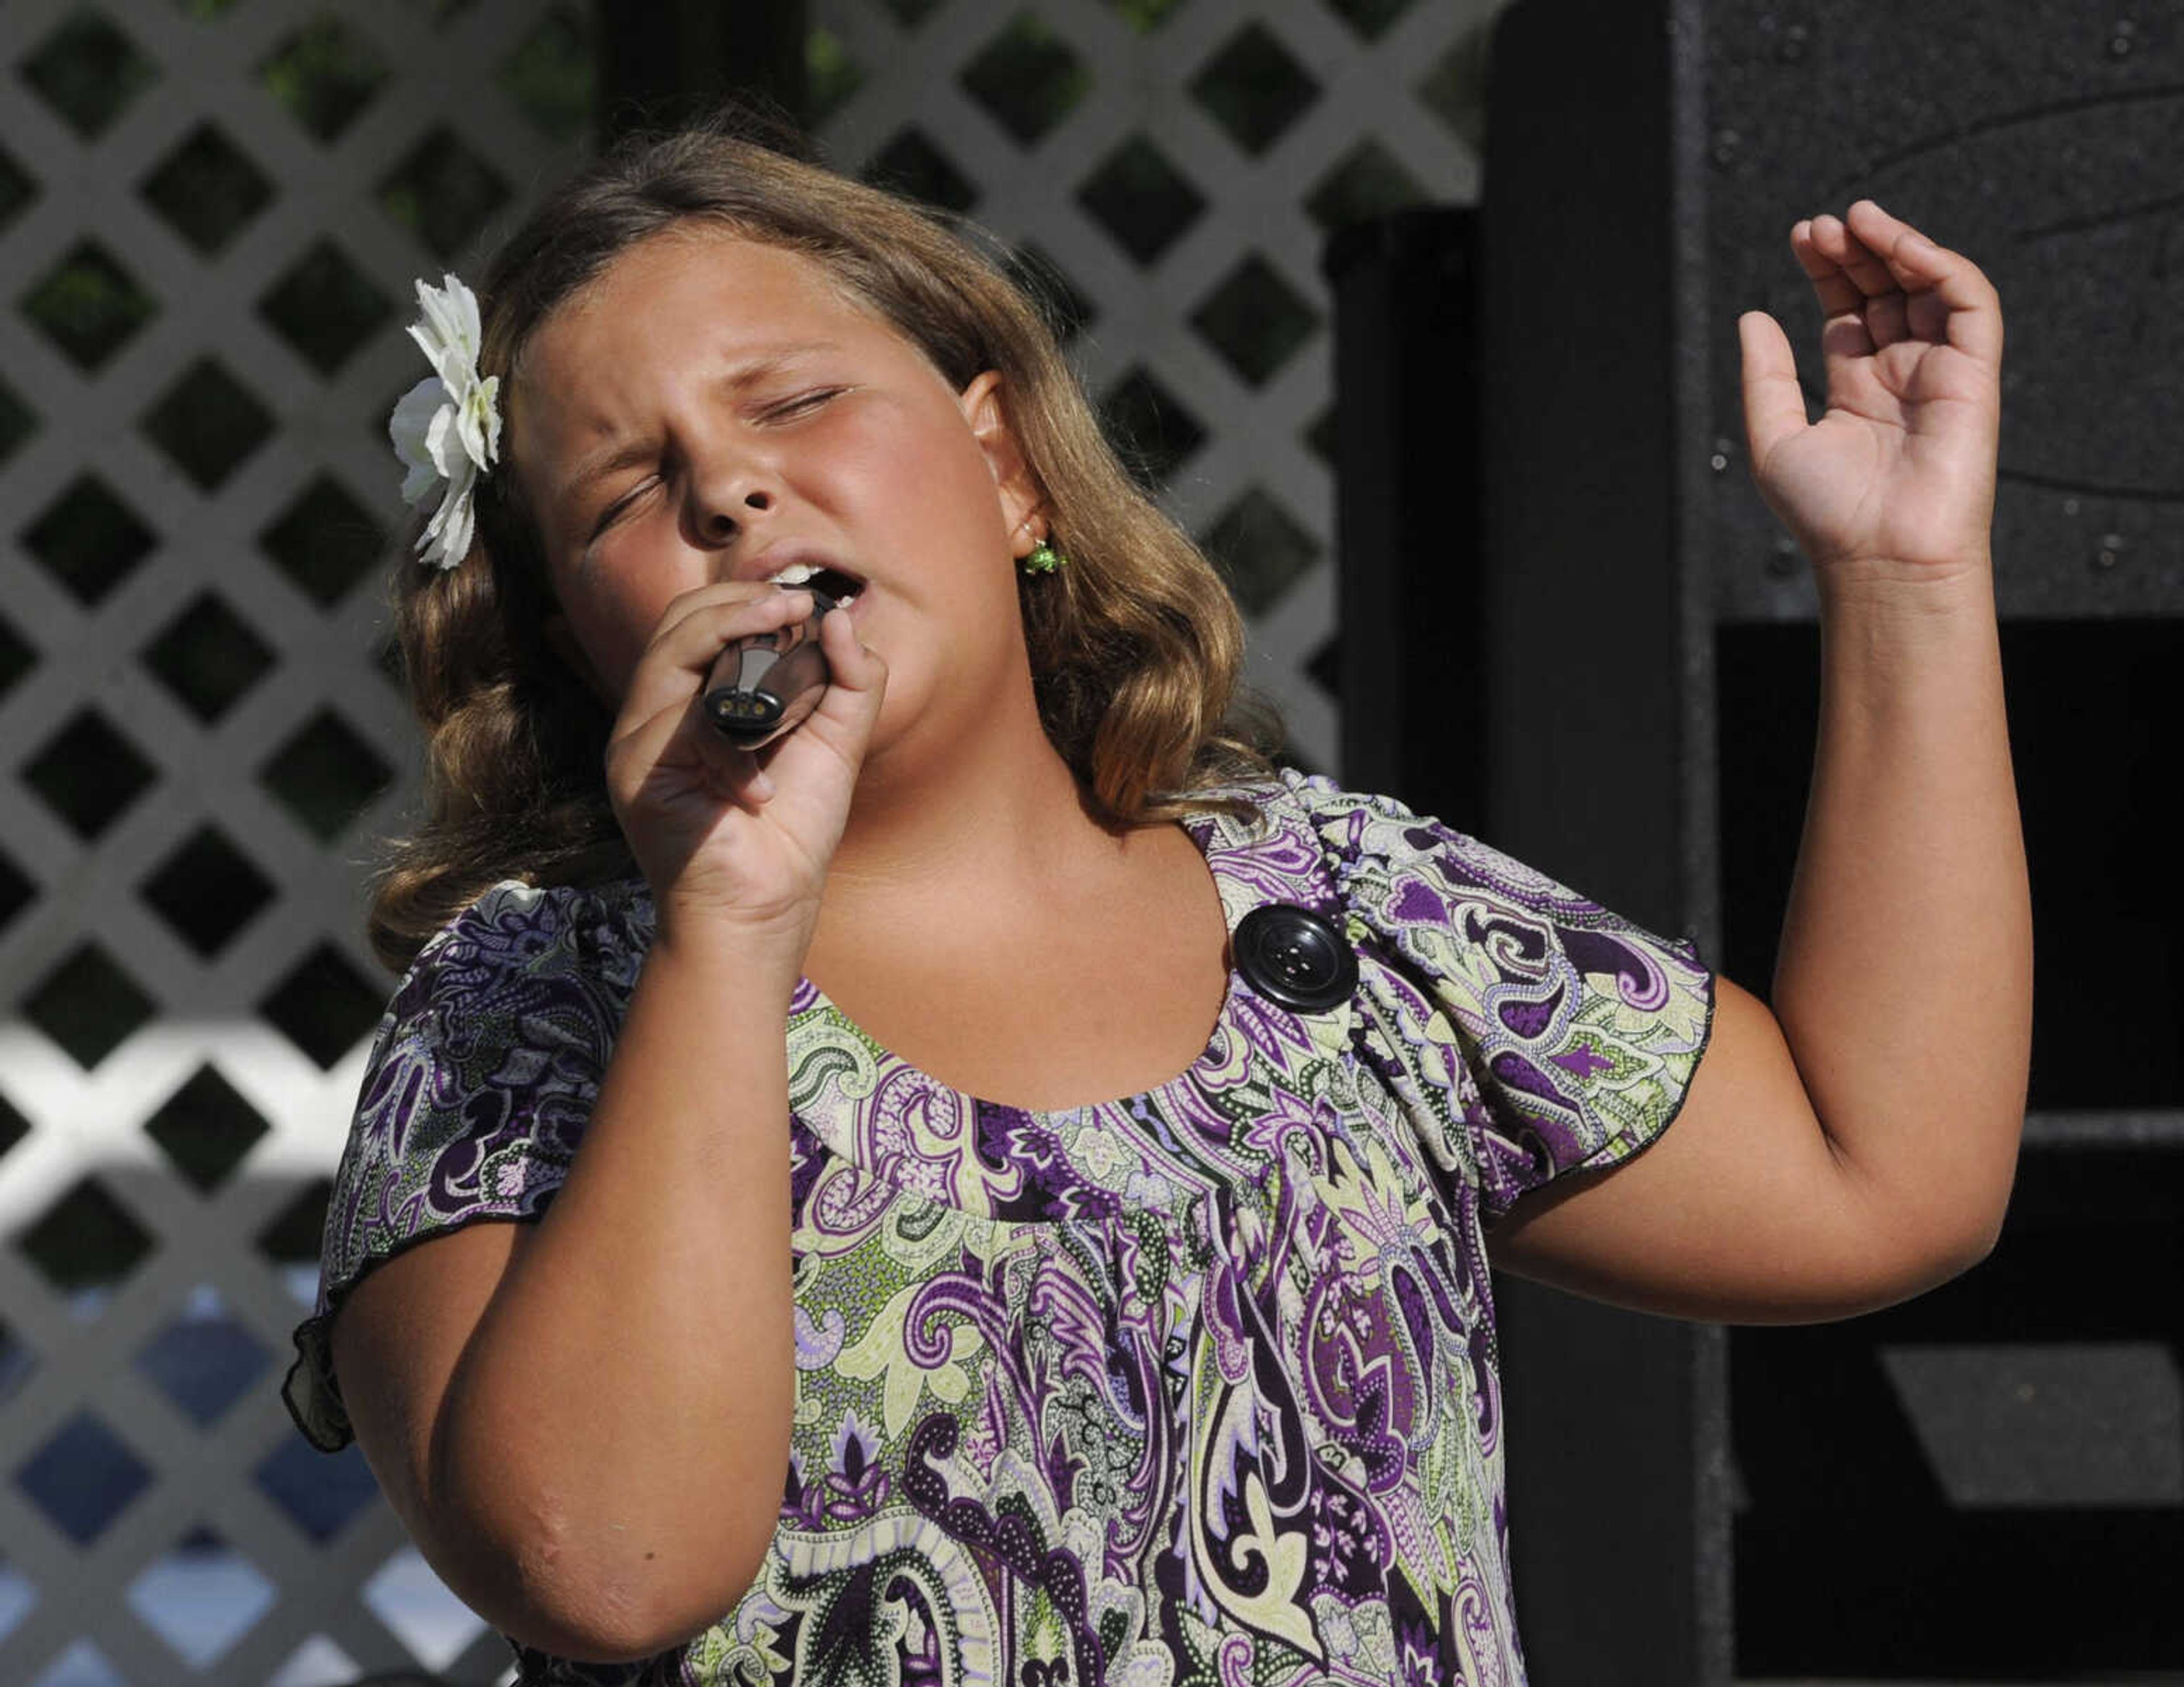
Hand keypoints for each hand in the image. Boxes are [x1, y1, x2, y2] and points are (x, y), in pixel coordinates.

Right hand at [604, 585, 884, 952]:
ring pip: (673, 653)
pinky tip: (762, 789)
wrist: (763, 912)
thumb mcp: (836, 740)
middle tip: (796, 606)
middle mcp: (657, 714)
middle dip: (740, 604)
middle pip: (679, 622)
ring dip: (736, 638)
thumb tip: (841, 617)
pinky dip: (735, 749)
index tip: (805, 600)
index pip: (703, 620)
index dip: (751, 599)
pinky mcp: (637, 774)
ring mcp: (638, 742)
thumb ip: (848, 678)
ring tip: (788, 641)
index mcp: (697, 701)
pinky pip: (684, 726)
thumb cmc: (793, 831)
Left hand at [1739, 201, 2001, 587]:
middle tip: (1823, 225)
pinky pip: (1970, 302)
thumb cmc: (1826, 515)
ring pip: (1926, 286)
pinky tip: (1901, 245)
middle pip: (1884, 289)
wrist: (1879, 557)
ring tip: (1856, 220)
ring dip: (1896, 245)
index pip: (1847, 309)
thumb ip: (1765, 376)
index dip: (1828, 269)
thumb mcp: (1774, 438)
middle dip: (1856, 250)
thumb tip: (1752, 315)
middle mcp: (1899, 374)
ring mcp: (1938, 371)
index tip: (1802, 237)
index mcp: (1855, 388)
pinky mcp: (1975, 373)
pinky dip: (1940, 264)